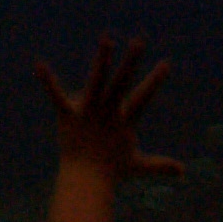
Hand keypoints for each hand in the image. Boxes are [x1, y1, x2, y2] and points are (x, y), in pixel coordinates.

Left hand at [35, 36, 183, 181]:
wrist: (85, 181)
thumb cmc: (111, 172)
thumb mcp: (138, 166)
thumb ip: (159, 165)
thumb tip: (182, 171)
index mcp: (124, 120)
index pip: (143, 97)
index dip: (155, 80)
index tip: (166, 63)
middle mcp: (108, 112)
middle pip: (122, 83)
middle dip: (131, 62)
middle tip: (140, 41)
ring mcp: (88, 112)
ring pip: (96, 82)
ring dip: (102, 61)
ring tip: (107, 39)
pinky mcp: (68, 116)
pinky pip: (56, 96)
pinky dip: (48, 82)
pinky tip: (40, 65)